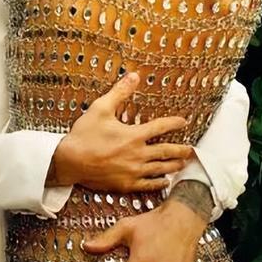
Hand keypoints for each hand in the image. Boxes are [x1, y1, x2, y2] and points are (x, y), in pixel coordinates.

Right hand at [51, 73, 192, 192]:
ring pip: (161, 169)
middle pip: (167, 152)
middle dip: (181, 150)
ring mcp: (133, 171)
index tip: (183, 122)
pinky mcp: (125, 184)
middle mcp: (137, 154)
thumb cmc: (84, 135)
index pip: (160, 127)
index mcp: (133, 135)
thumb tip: (133, 76)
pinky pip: (148, 185)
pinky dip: (159, 182)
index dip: (174, 123)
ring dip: (174, 166)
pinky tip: (164, 181)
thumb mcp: (100, 108)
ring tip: (183, 164)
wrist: (70, 161)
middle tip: (192, 150)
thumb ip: (119, 92)